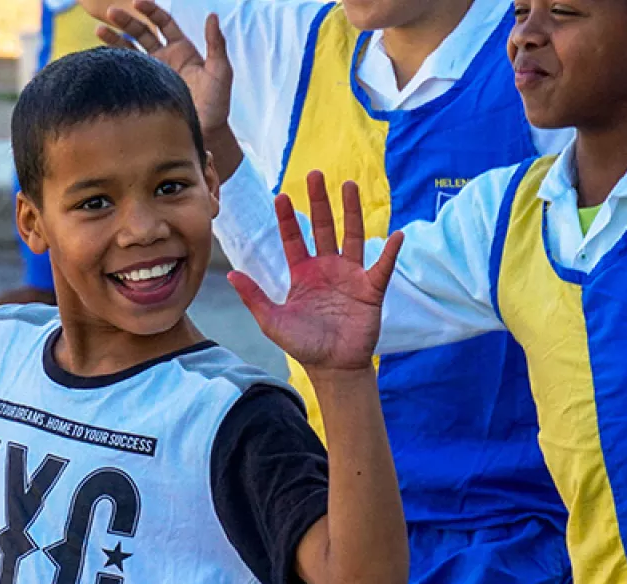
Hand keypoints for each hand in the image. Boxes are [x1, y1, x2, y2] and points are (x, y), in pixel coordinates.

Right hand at [97, 0, 232, 133]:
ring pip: (129, 50)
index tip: (136, 2)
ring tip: (99, 29)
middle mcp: (164, 58)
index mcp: (182, 49)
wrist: (204, 133)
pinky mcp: (143, 90)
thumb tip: (213, 16)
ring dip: (114, 38)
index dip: (150, 10)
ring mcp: (152, 73)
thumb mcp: (221, 71)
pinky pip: (125, 73)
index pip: (163, 22)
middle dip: (126, 21)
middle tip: (110, 12)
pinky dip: (113, 62)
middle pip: (142, 32)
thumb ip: (216, 44)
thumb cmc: (217, 103)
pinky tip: (101, 56)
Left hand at [229, 171, 403, 371]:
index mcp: (303, 273)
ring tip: (349, 185)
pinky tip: (396, 234)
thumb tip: (230, 274)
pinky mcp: (370, 289)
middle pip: (323, 227)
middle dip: (320, 201)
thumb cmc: (304, 345)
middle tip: (315, 174)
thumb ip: (254, 296)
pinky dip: (390, 252)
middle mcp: (327, 268)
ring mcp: (350, 276)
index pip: (293, 239)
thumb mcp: (272, 320)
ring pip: (352, 236)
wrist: (333, 367)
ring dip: (351, 212)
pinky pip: (382, 267)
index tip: (281, 195)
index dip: (287, 218)